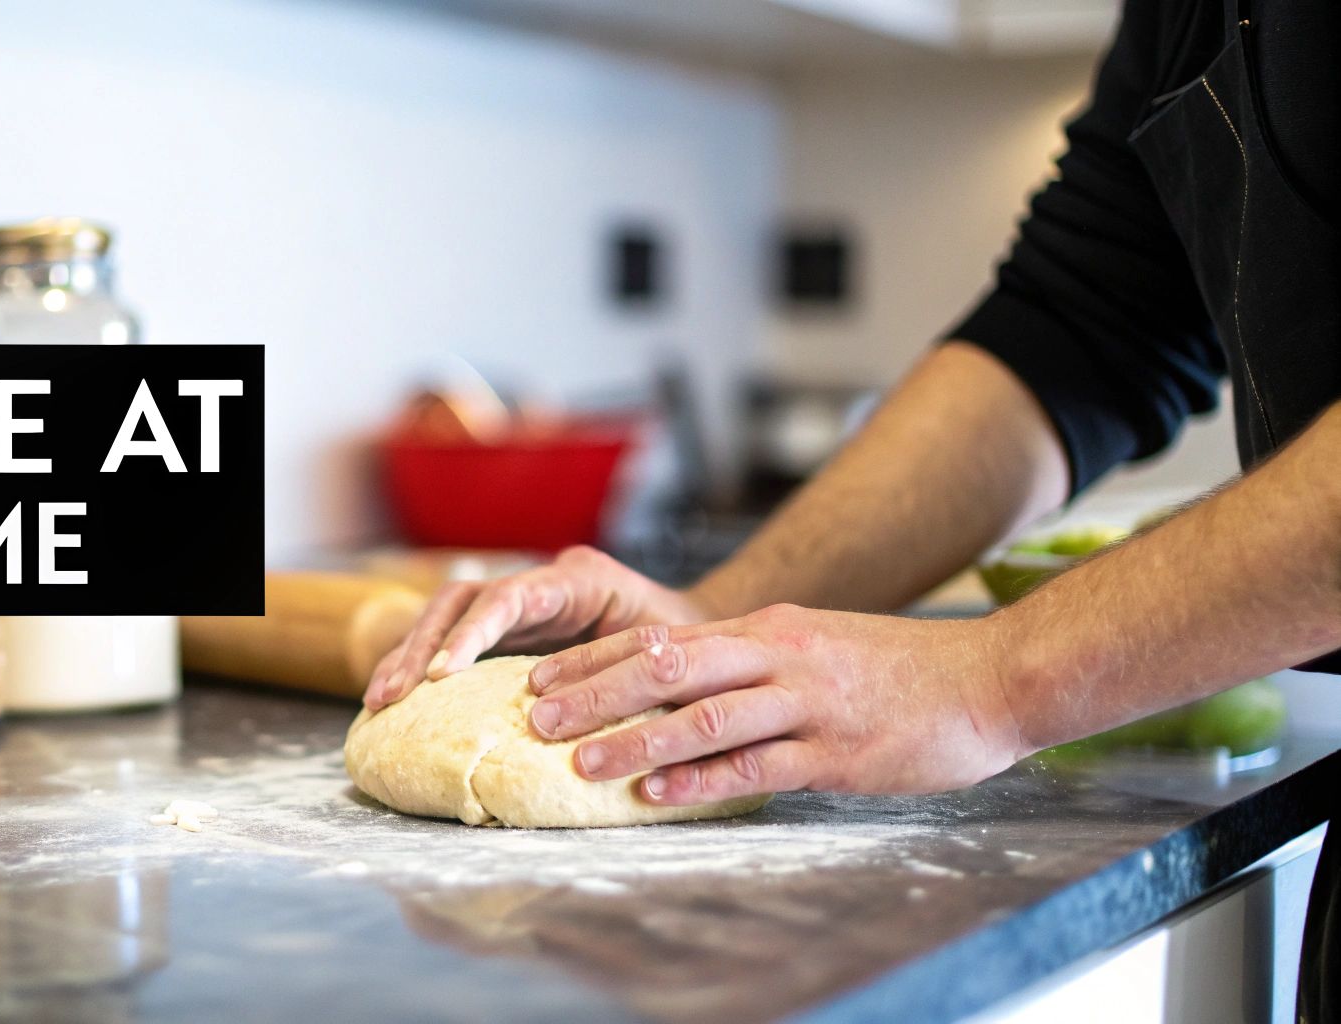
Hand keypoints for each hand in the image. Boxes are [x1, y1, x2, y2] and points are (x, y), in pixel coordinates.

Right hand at [363, 546, 705, 709]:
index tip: (440, 674)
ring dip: (410, 656)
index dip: (470, 633)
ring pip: (448, 617)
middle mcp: (543, 582)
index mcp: (580, 577)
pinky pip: (457, 640)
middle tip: (389, 695)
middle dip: (420, 646)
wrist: (703, 643)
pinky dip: (425, 666)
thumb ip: (619, 668)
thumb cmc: (692, 651)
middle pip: (462, 600)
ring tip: (378, 701)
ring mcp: (524, 604)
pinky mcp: (512, 631)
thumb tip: (567, 707)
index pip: (509, 596)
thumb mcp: (666, 655)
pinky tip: (398, 699)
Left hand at [524, 604, 1026, 800]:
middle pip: (668, 666)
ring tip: (582, 763)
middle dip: (596, 693)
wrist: (991, 678)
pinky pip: (757, 765)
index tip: (542, 679)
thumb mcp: (816, 645)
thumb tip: (686, 683)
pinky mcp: (837, 751)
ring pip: (705, 715)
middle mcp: (779, 656)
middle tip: (537, 718)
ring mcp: (808, 703)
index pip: (663, 637)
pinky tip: (659, 793)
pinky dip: (703, 779)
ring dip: (636, 738)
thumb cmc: (900, 671)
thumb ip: (755, 660)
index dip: (597, 660)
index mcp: (768, 629)